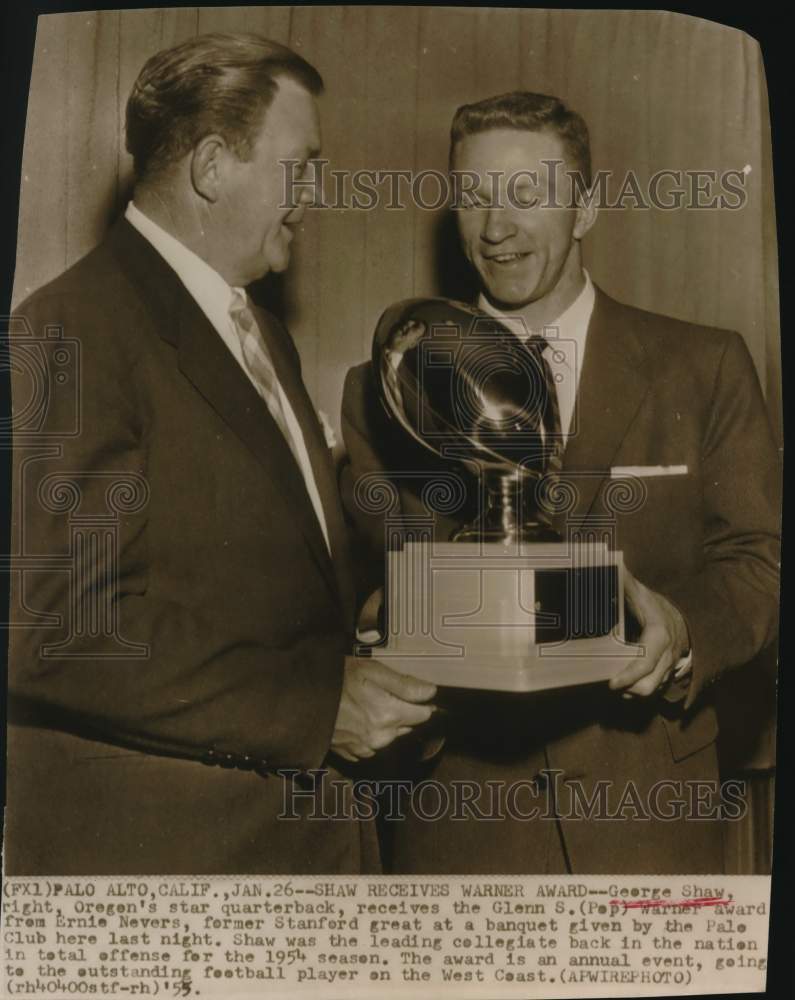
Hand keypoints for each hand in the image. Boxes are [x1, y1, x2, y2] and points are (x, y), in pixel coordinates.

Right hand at [331, 656, 436, 761]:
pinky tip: (357, 716)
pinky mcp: (352, 752)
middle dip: (401, 710)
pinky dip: (369, 731)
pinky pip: (372, 743)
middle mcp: (380, 737)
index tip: (416, 691)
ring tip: (366, 702)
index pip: (424, 714)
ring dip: (385, 721)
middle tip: (382, 691)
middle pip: (407, 725)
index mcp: (389, 715)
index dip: (423, 701)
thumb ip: (405, 684)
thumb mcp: (372, 671)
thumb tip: (431, 691)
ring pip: (389, 735)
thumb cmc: (334, 680)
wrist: (299, 699)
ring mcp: (365, 748)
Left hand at [608, 567, 689, 698]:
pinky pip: (657, 686)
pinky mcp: (669, 670)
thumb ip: (626, 581)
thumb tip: (612, 565)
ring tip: (618, 685)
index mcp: (659, 636)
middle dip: (630, 689)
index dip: (628, 676)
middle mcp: (667, 655)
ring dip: (635, 691)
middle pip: (650, 685)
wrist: (690, 612)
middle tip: (612, 684)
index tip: (612, 683)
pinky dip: (643, 688)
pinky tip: (628, 684)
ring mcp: (670, 664)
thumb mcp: (643, 592)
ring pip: (654, 689)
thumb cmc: (660, 603)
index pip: (644, 664)